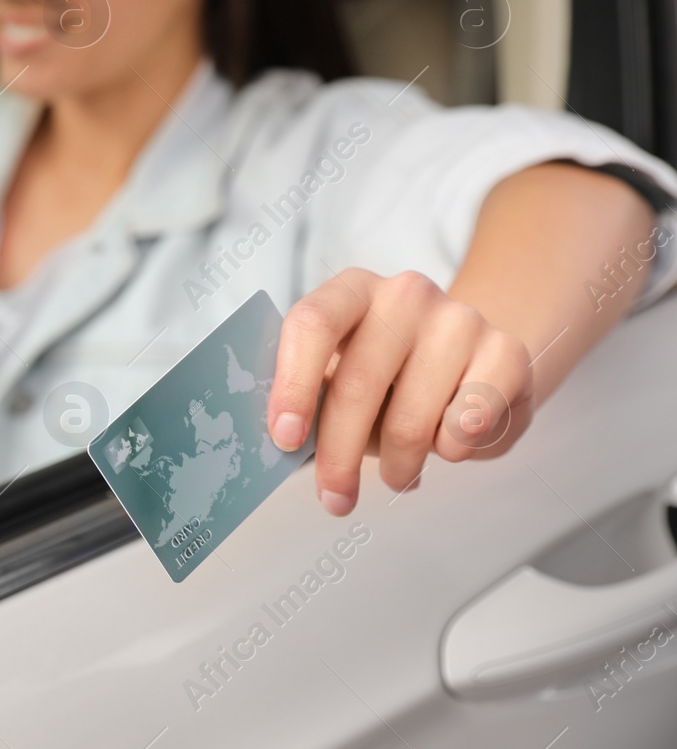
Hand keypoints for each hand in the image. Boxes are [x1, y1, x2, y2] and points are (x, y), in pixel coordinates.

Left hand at [266, 268, 534, 515]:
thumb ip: (312, 396)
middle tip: (335, 498)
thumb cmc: (392, 377)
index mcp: (351, 291)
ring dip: (399, 464)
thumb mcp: (343, 375)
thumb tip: (281, 443)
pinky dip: (451, 451)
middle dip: (339, 455)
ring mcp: (460, 318)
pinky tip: (446, 445)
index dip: (293, 385)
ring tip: (399, 475)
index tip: (285, 440)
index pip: (312, 323)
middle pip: (358, 382)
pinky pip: (468, 424)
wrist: (473, 364)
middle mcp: (405, 293)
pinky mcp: (507, 351)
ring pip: (412, 417)